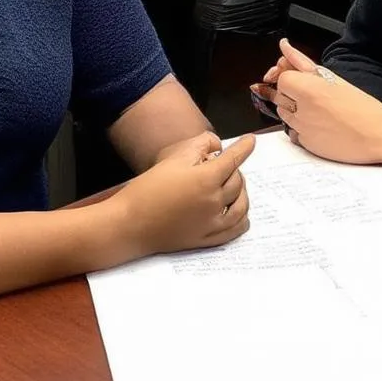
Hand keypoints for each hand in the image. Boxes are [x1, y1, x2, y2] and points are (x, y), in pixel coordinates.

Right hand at [112, 132, 253, 254]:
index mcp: (207, 179)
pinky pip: (235, 229)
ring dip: (242, 192)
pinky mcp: (207, 239)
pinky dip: (242, 218)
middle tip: (224, 163)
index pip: (234, 159)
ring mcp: (213, 223)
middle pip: (237, 181)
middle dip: (234, 168)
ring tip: (233, 184)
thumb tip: (217, 146)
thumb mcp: (173, 157)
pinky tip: (239, 212)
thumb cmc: (148, 188)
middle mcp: (215, 202)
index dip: (244, 147)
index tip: (251, 141)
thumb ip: (200, 145)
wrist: (130, 223)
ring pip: (241, 205)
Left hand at [252, 40, 381, 167]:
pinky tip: (319, 124)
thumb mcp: (333, 78)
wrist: (378, 136)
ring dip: (293, 110)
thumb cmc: (362, 107)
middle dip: (290, 93)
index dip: (290, 78)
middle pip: (279, 96)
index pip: (281, 79)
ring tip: (317, 109)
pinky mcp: (306, 145)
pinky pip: (293, 132)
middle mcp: (302, 110)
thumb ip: (302, 62)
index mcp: (309, 90)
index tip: (300, 79)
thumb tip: (284, 47)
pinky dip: (300, 127)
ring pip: (283, 115)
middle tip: (310, 94)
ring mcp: (302, 129)